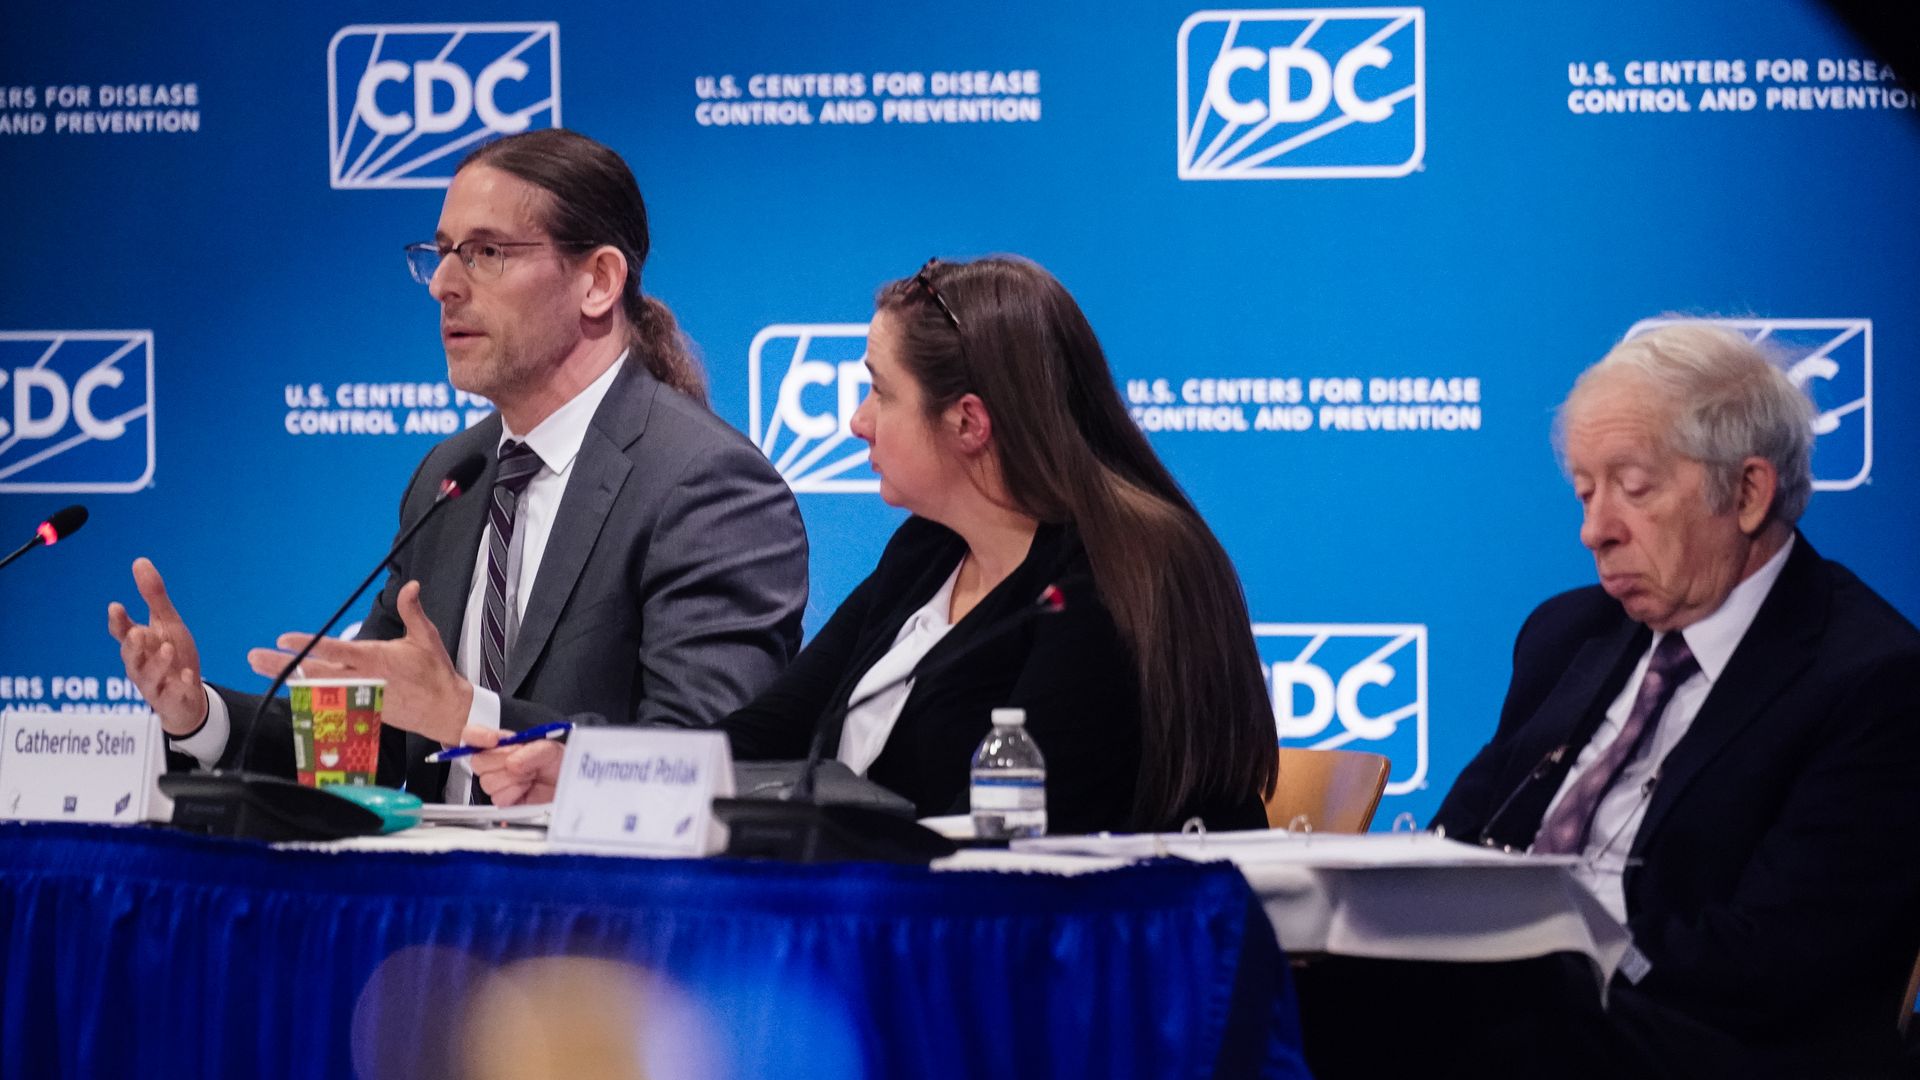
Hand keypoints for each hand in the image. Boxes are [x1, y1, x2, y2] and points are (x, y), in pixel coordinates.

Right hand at [107, 558, 209, 737]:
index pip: (122, 632)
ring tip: (168, 648)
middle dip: (132, 646)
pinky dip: (181, 685)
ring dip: (158, 663)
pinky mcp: (172, 700)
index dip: (117, 621)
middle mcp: (141, 665)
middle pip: (130, 657)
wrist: (187, 696)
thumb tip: (139, 561)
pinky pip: (174, 694)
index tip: (115, 607)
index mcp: (139, 644)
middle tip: (138, 632)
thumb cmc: (172, 656)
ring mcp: (155, 685)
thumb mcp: (167, 623)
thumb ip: (153, 596)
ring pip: (150, 676)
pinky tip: (190, 676)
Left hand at [249, 580, 472, 744]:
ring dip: (289, 676)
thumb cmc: (434, 672)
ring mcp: (359, 695)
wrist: (444, 710)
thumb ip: (412, 611)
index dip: (309, 645)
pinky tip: (290, 683)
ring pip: (317, 687)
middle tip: (256, 656)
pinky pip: (328, 700)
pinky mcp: (360, 707)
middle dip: (284, 665)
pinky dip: (307, 692)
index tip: (284, 639)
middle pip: (316, 672)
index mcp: (376, 659)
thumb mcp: (425, 637)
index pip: (336, 651)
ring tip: (263, 667)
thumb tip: (411, 586)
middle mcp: (363, 678)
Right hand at [462, 724, 563, 805]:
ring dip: (512, 779)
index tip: (493, 740)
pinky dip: (515, 793)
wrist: (568, 784)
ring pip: (487, 781)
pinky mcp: (503, 800)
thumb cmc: (559, 763)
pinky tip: (526, 789)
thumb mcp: (550, 749)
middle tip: (524, 762)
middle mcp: (495, 762)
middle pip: (478, 761)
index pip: (473, 735)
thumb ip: (532, 751)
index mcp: (502, 744)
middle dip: (502, 762)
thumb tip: (512, 763)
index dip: (477, 736)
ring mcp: (497, 781)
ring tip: (529, 776)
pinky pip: (498, 798)